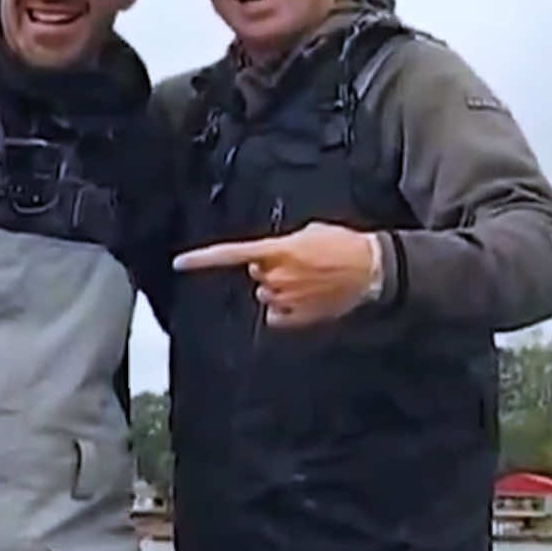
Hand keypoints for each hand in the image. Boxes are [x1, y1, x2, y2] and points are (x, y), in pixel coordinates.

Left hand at [173, 222, 376, 327]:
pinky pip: (275, 316)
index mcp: (277, 250)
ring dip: (280, 289)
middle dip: (270, 270)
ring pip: (266, 296)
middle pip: (256, 275)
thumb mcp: (309, 232)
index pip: (230, 254)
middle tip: (299, 264)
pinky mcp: (296, 318)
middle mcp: (276, 276)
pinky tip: (307, 299)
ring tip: (310, 281)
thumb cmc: (344, 246)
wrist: (372, 270)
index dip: (202, 259)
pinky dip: (285, 310)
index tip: (179, 264)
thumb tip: (266, 259)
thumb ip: (281, 245)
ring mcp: (285, 299)